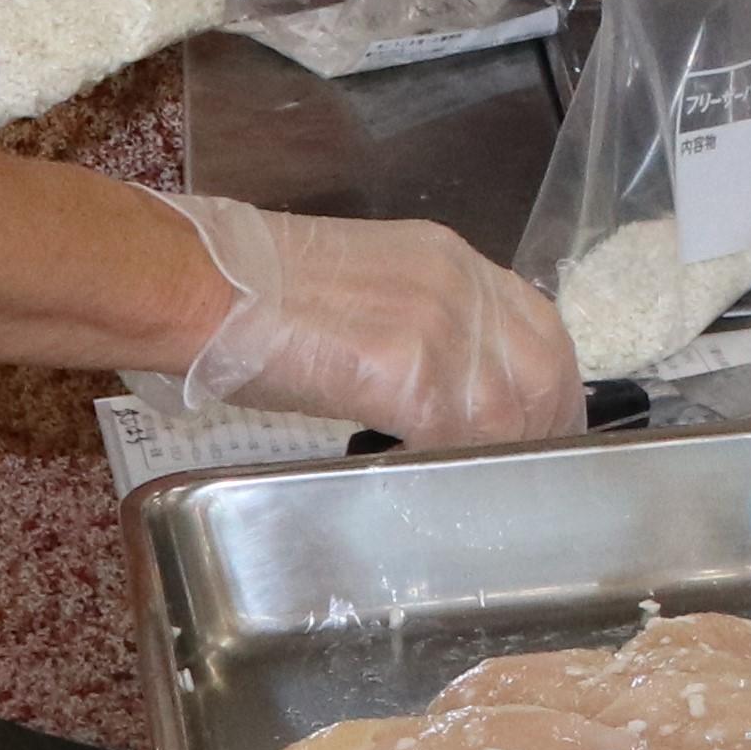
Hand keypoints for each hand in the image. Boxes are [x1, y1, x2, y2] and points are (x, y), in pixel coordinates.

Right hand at [152, 193, 579, 446]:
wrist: (200, 281)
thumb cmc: (255, 289)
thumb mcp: (363, 287)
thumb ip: (416, 323)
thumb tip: (440, 387)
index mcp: (448, 259)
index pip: (538, 325)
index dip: (549, 386)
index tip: (544, 428)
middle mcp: (458, 284)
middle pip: (543, 370)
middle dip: (544, 431)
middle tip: (528, 476)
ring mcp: (438, 324)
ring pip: (508, 410)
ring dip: (500, 456)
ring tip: (480, 490)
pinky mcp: (408, 368)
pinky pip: (456, 433)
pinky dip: (453, 464)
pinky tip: (435, 482)